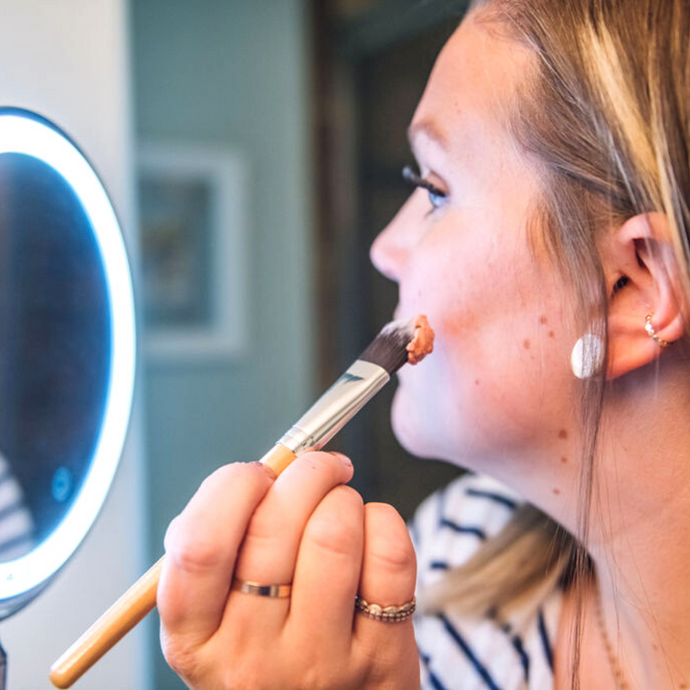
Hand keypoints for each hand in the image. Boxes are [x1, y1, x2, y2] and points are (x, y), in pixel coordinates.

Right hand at [158, 452, 420, 688]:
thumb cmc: (266, 639)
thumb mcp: (217, 611)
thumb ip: (221, 544)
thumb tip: (265, 470)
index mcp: (195, 638)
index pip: (202, 544)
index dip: (234, 486)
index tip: (259, 473)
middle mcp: (251, 657)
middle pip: (275, 526)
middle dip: (306, 472)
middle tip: (318, 468)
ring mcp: (319, 661)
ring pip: (334, 534)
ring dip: (344, 498)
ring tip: (341, 507)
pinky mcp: (381, 659)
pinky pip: (390, 557)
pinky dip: (384, 521)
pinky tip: (371, 532)